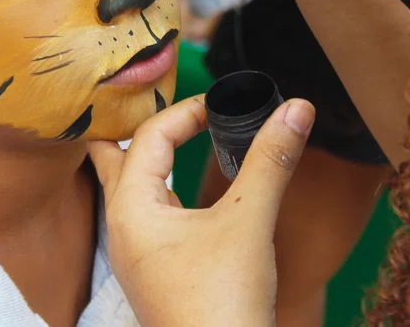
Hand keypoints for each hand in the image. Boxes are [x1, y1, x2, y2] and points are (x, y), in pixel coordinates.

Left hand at [89, 95, 314, 326]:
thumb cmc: (223, 304)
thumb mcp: (249, 221)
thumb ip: (270, 160)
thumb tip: (297, 108)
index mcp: (130, 208)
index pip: (148, 135)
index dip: (186, 111)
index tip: (223, 106)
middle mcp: (121, 228)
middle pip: (112, 158)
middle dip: (138, 128)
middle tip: (168, 107)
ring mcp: (133, 253)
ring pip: (128, 188)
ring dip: (148, 159)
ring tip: (175, 136)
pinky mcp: (152, 271)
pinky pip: (146, 216)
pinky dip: (162, 190)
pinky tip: (186, 193)